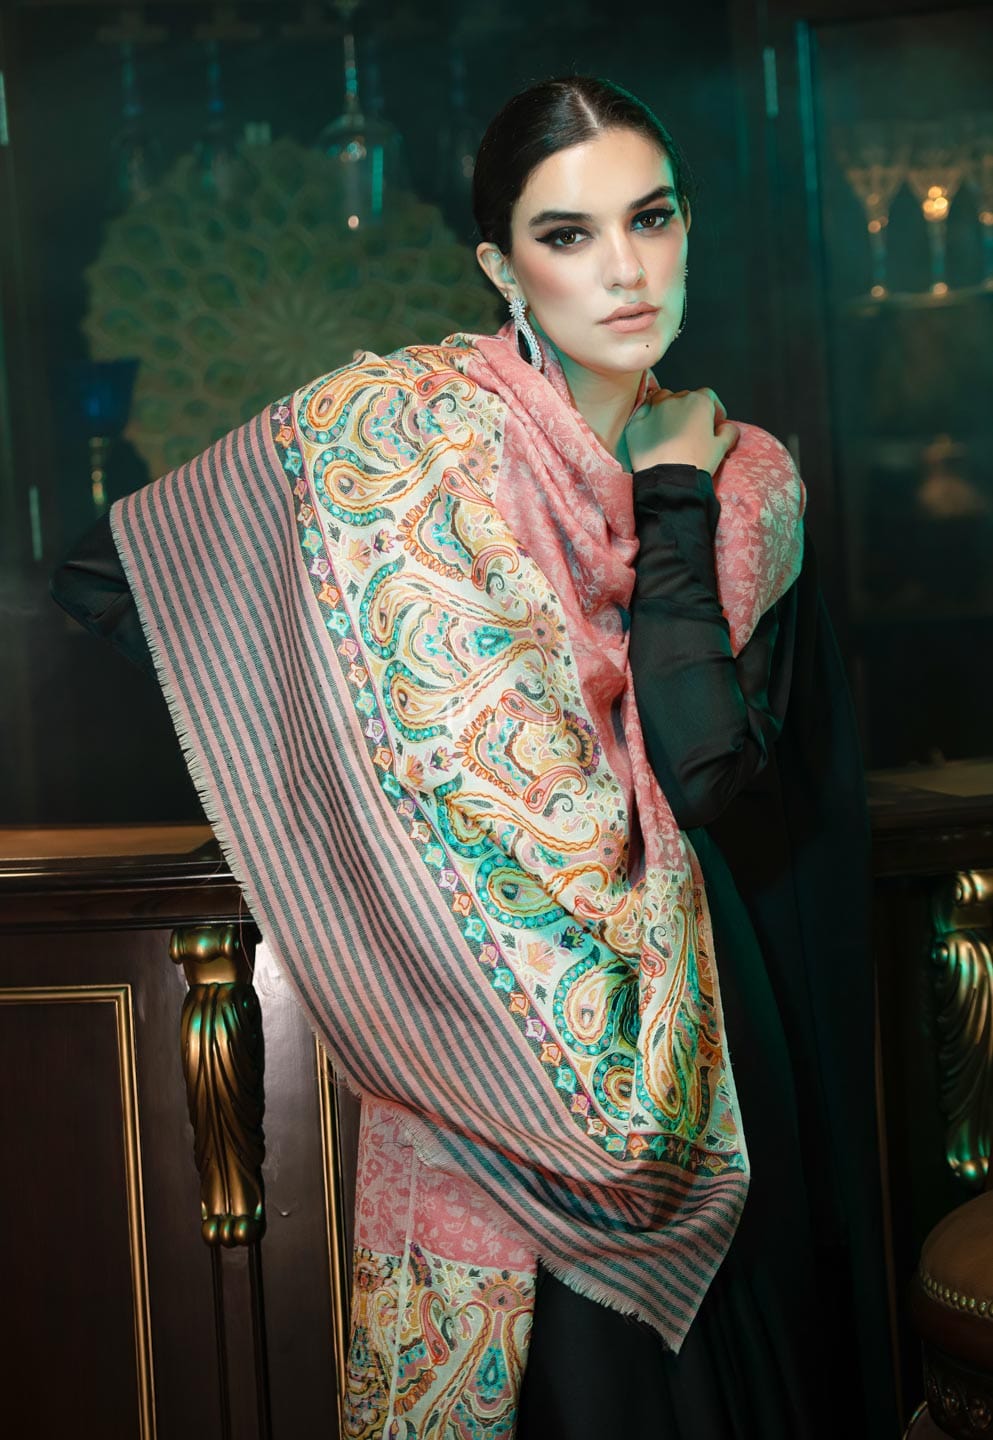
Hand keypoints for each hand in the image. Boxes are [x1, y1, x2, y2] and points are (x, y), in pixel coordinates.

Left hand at [624, 387, 739, 474]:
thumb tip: (727, 427)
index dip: (714, 409)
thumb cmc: (696, 463)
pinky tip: (654, 430)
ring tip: (672, 426)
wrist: (668, 481)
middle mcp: (675, 400)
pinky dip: (649, 418)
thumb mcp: (721, 447)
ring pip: (662, 399)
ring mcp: (653, 409)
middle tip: (693, 430)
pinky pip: (643, 413)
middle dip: (691, 410)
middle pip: (685, 397)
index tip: (715, 423)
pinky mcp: (636, 423)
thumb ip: (729, 431)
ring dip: (669, 408)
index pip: (709, 396)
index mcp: (698, 402)